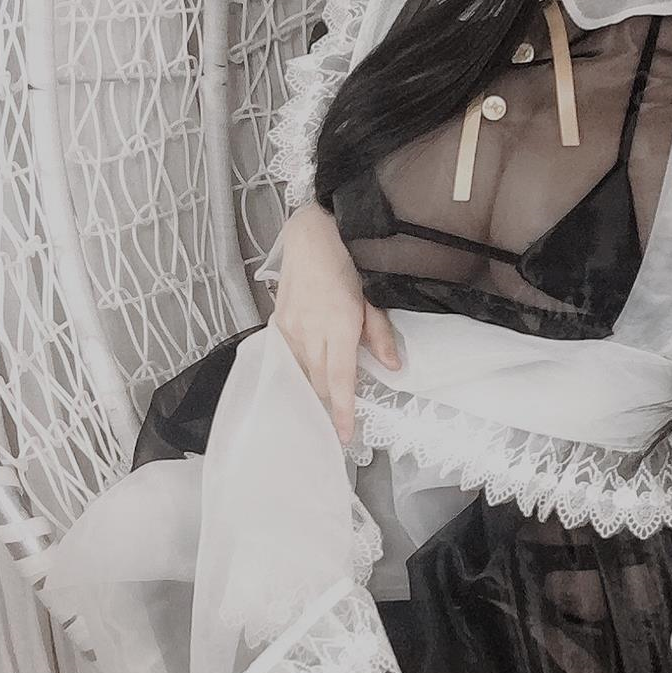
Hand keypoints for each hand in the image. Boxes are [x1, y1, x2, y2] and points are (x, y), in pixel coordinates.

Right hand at [272, 202, 400, 443]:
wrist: (312, 237)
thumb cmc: (348, 262)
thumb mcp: (373, 296)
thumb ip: (380, 334)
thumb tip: (392, 366)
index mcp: (340, 326)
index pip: (340, 380)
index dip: (343, 411)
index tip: (344, 435)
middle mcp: (312, 331)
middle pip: (319, 381)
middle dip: (329, 403)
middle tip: (338, 420)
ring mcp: (291, 327)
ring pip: (302, 370)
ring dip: (314, 385)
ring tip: (323, 397)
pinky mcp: (279, 322)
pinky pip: (289, 355)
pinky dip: (300, 366)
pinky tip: (307, 369)